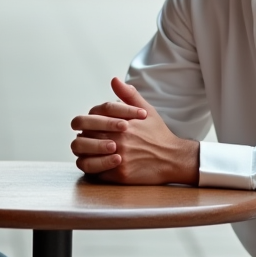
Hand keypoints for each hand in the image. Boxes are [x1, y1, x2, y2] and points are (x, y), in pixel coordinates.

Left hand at [69, 78, 198, 184]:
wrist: (173, 158)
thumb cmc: (157, 133)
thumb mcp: (146, 110)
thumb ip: (128, 95)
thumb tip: (114, 80)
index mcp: (120, 123)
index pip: (87, 120)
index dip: (85, 123)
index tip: (90, 127)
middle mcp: (118, 140)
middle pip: (82, 140)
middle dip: (83, 139)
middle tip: (88, 140)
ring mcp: (118, 159)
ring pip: (84, 158)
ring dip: (84, 155)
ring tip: (92, 153)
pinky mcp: (120, 176)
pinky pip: (95, 173)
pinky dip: (94, 168)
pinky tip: (100, 163)